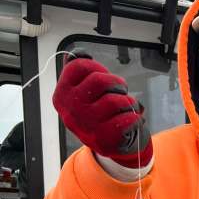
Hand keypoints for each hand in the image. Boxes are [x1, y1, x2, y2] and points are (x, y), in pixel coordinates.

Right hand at [53, 52, 151, 166]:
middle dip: (117, 82)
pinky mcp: (104, 140)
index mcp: (62, 94)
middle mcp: (71, 111)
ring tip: (129, 105)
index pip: (78, 66)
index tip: (105, 75)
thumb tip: (79, 53)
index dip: (97, 67)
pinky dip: (135, 117)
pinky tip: (134, 119)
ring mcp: (86, 126)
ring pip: (115, 101)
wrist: (109, 145)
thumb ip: (79, 71)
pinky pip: (127, 119)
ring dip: (128, 101)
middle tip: (121, 90)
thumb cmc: (99, 112)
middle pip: (99, 81)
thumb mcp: (83, 91)